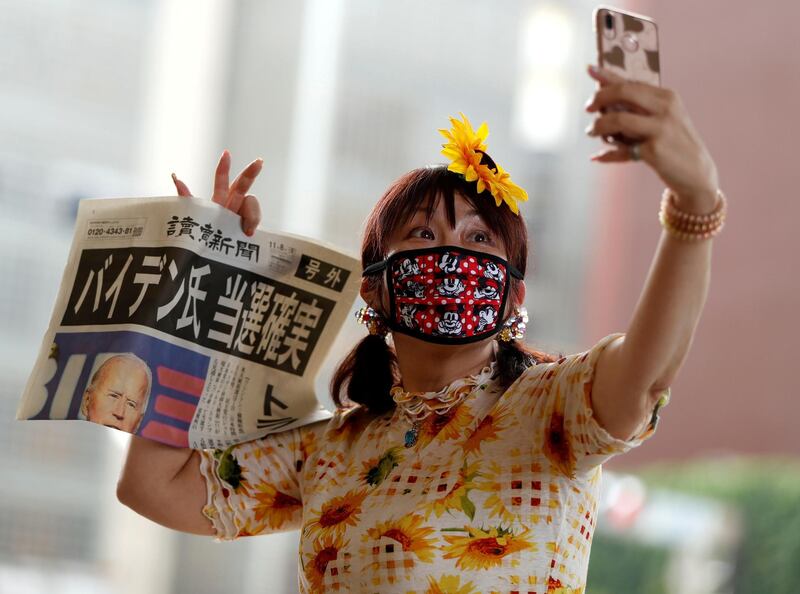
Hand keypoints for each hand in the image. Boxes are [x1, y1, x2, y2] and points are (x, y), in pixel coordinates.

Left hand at [171, 150, 263, 235]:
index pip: (222, 181)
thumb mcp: (192, 217)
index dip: (224, 167)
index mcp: (220, 202)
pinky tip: (249, 231)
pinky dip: (254, 221)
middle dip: (251, 172)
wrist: (213, 262)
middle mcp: (233, 207)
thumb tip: (175, 176)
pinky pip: (256, 219)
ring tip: (244, 230)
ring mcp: (245, 217)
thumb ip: (185, 197)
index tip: (225, 153)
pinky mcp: (253, 228)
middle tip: (259, 161)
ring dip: (250, 213)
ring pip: (252, 203)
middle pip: (244, 185)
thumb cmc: (202, 241)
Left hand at [583, 64, 719, 207]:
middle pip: (623, 92)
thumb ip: (636, 110)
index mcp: (667, 97)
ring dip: (598, 126)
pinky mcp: (655, 151)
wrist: (697, 173)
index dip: (608, 75)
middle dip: (599, 98)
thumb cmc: (673, 145)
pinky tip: (597, 157)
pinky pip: (622, 150)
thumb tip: (602, 103)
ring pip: (618, 119)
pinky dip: (607, 155)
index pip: (632, 81)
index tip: (589, 69)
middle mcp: (666, 108)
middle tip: (588, 108)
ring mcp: (661, 129)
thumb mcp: (661, 120)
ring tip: (591, 132)